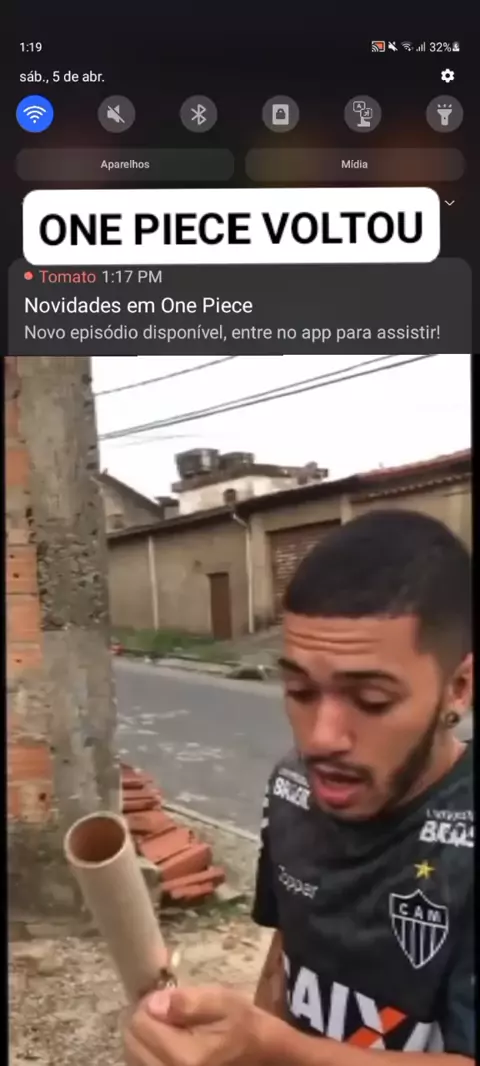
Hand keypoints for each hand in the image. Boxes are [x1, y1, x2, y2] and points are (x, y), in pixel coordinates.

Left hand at [123, 984, 275, 1065]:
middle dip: (143, 1022)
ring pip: (133, 1060)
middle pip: (131, 1045)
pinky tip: (165, 1047)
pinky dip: (148, 1056)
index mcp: (186, 1057)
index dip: (148, 1004)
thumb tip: (155, 1002)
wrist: (269, 1061)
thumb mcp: (225, 1003)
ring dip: (143, 1041)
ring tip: (165, 1029)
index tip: (164, 999)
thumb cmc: (249, 1029)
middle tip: (163, 1012)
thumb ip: (188, 1001)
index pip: (140, 1024)